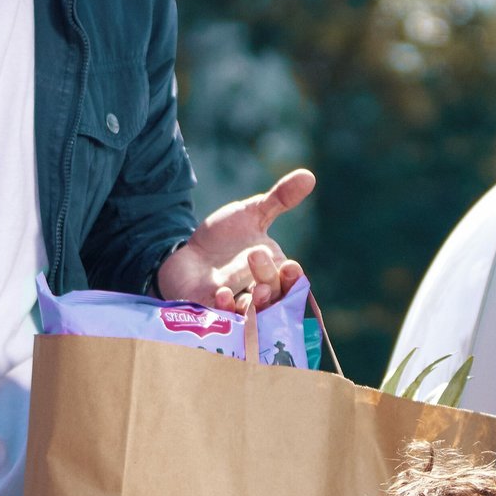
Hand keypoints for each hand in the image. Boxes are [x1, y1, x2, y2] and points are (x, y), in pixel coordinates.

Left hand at [159, 167, 313, 313]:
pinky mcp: (211, 313)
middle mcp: (259, 294)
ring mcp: (236, 307)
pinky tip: (221, 294)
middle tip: (257, 254)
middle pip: (273, 296)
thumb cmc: (225, 239)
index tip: (291, 266)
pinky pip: (222, 319)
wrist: (188, 255)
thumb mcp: (251, 214)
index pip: (292, 283)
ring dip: (255, 305)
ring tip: (253, 291)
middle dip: (269, 279)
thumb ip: (279, 200)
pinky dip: (225, 309)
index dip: (294, 279)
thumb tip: (308, 175)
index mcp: (275, 273)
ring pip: (252, 314)